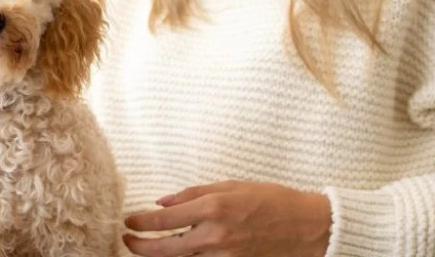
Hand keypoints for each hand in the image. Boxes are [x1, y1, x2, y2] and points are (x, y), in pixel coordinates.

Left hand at [122, 180, 330, 256]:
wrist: (307, 227)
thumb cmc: (271, 200)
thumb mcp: (230, 185)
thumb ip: (193, 194)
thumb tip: (163, 202)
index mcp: (213, 208)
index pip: (163, 220)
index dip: (140, 222)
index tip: (129, 220)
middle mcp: (216, 236)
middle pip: (165, 250)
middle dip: (140, 247)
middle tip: (127, 241)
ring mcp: (225, 256)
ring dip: (162, 255)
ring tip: (147, 248)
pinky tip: (177, 253)